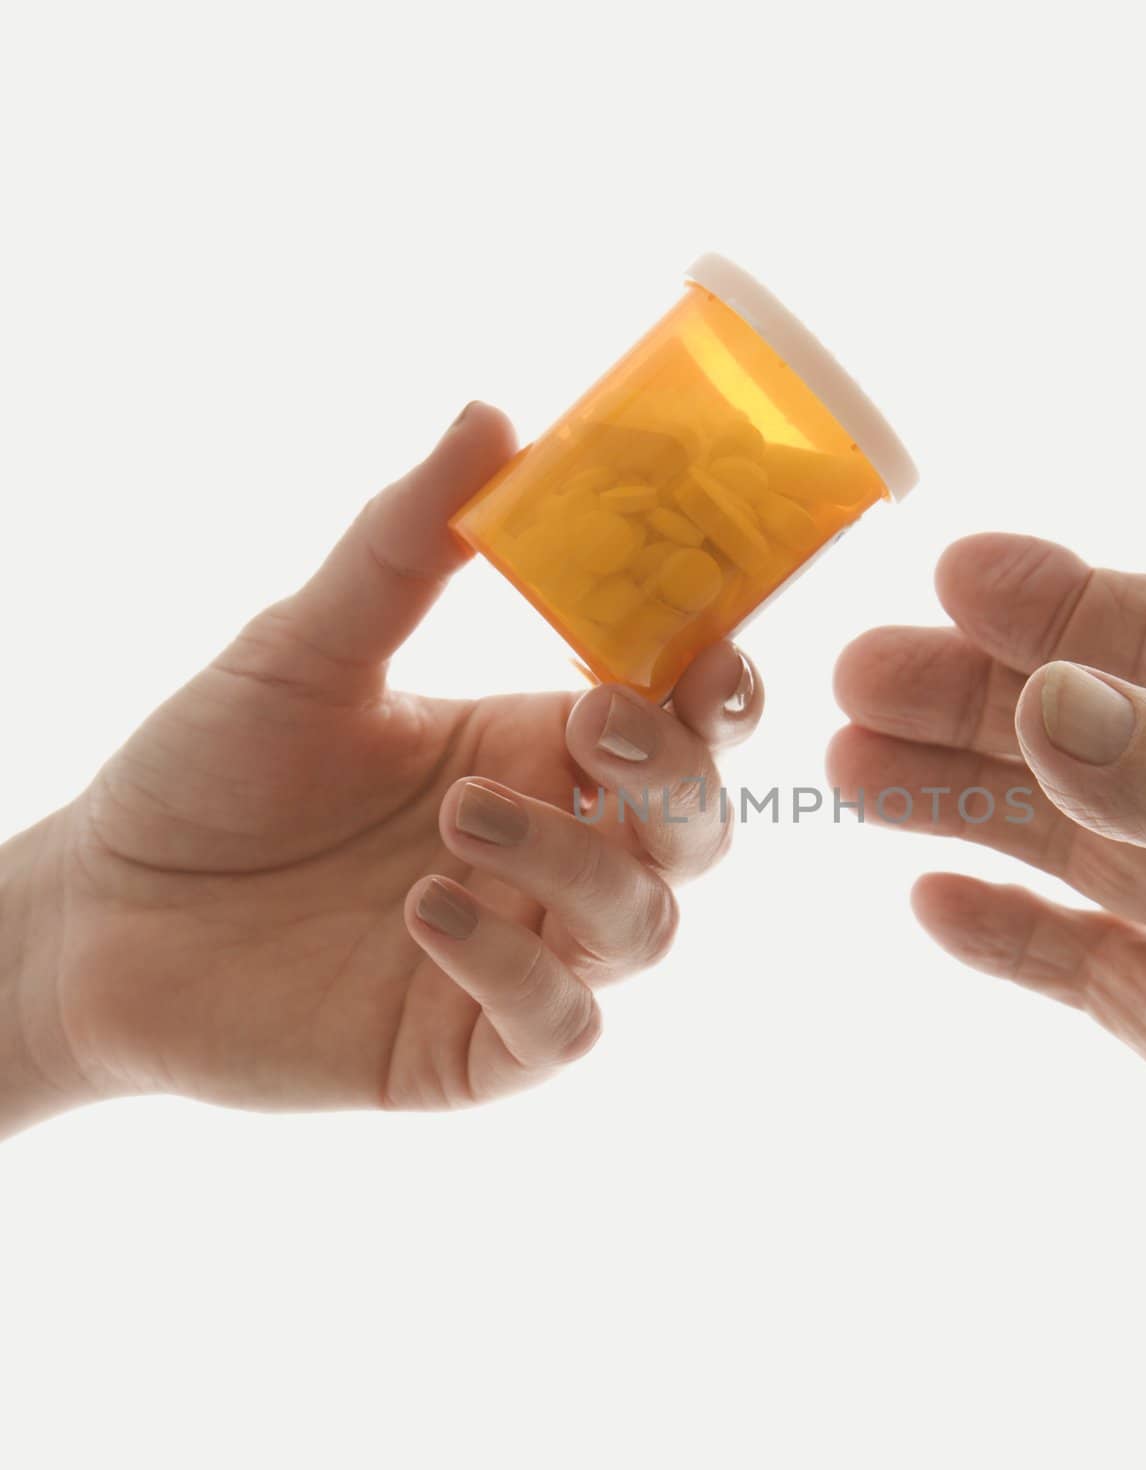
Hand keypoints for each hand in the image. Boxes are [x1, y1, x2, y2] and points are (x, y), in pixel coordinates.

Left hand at [0, 404, 762, 1132]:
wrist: (96, 916)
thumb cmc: (207, 773)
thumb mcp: (306, 648)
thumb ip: (406, 546)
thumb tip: (492, 417)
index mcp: (535, 748)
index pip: (682, 725)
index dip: (721, 695)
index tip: (706, 653)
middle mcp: (552, 849)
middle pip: (699, 829)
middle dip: (676, 779)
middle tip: (595, 723)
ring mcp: (525, 951)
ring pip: (647, 926)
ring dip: (581, 864)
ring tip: (457, 815)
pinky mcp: (474, 1048)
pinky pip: (562, 1027)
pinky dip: (521, 973)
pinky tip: (424, 916)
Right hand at [831, 532, 1145, 1389]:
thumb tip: (1044, 703)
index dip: (1058, 603)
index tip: (951, 577)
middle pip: (1084, 732)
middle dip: (967, 701)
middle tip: (855, 680)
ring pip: (1063, 837)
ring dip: (959, 800)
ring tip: (851, 771)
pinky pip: (1075, 961)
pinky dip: (1003, 931)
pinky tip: (932, 905)